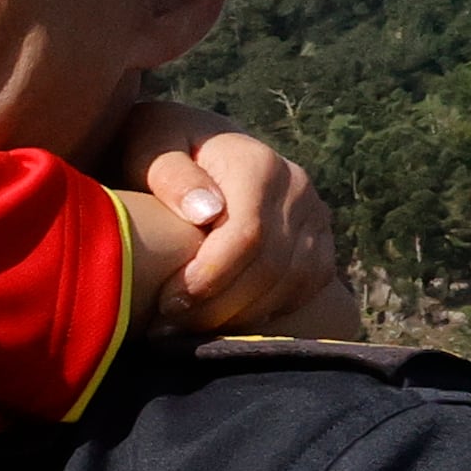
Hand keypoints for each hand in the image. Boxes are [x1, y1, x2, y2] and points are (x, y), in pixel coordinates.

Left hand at [113, 101, 356, 335]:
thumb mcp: (150, 147)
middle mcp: (297, 188)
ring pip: (291, 284)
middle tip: (171, 324)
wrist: (197, 144)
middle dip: (219, 305)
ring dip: (240, 315)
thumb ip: (171, 174)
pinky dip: (266, 313)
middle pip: (271, 267)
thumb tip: (208, 212)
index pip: (247, 236)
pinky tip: (223, 319)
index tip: (168, 302)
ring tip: (190, 326)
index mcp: (258, 164)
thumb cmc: (160, 148)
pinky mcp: (320, 241)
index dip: (209, 278)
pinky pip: (305, 289)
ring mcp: (315, 216)